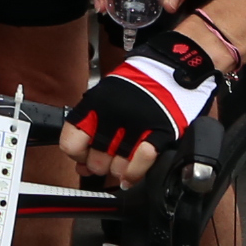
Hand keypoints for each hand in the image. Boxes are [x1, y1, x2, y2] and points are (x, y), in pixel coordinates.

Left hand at [59, 28, 222, 186]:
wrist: (173, 67)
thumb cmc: (139, 84)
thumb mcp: (105, 96)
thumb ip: (91, 127)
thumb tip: (81, 163)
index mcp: (94, 105)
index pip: (71, 144)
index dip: (78, 155)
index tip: (84, 156)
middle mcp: (112, 116)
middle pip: (96, 162)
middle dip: (101, 165)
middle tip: (109, 159)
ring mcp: (137, 126)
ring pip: (117, 168)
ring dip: (120, 170)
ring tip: (124, 161)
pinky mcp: (161, 133)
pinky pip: (142, 163)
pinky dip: (135, 174)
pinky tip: (131, 177)